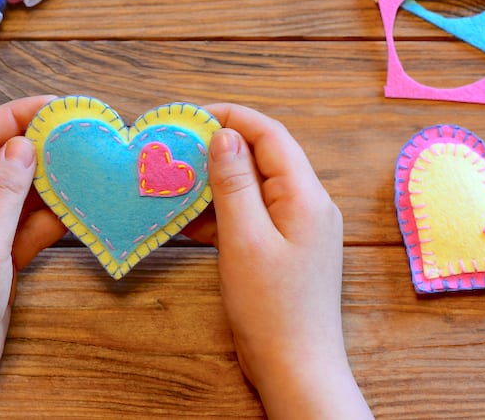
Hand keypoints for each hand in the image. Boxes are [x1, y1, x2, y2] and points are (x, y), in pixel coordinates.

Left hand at [0, 95, 65, 418]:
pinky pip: (20, 226)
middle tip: (75, 133)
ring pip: (13, 195)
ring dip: (45, 184)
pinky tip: (73, 210)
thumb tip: (23, 144)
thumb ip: (4, 188)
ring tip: (83, 167)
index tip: (54, 105)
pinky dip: (45, 219)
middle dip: (35, 147)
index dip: (15, 117)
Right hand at [184, 103, 371, 419]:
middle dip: (219, 148)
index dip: (231, 117)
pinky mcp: (286, 247)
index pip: (270, 134)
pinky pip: (253, 214)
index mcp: (306, 195)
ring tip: (176, 182)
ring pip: (254, 186)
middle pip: (263, 157)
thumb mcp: (244, 239)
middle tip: (175, 149)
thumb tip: (224, 135)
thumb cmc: (271, 307)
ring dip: (216, 182)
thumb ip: (233, 184)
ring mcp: (299, 226)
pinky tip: (190, 220)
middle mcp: (309, 203)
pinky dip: (223, 211)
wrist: (296, 368)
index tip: (189, 116)